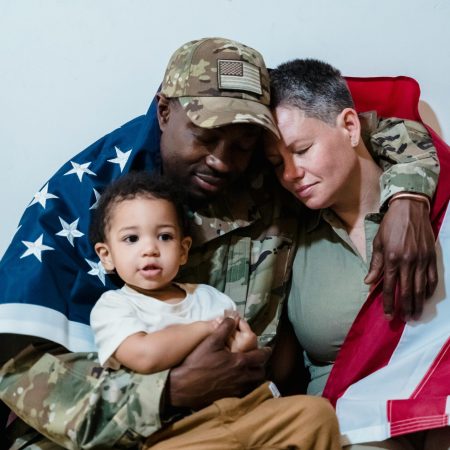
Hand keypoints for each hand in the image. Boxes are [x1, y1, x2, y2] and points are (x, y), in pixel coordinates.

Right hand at [167, 318, 270, 409]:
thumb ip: (224, 328)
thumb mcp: (211, 341)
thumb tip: (233, 318)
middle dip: (262, 365)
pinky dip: (245, 384)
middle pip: (260, 373)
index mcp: (240, 362)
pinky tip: (237, 378)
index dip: (266, 351)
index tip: (268, 348)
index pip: (261, 356)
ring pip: (253, 383)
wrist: (184, 387)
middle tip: (258, 358)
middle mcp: (242, 377)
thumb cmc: (198, 362)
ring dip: (254, 375)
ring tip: (249, 368)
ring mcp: (236, 389)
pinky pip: (244, 390)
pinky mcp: (229, 396)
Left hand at [365, 198, 437, 319]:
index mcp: (391, 259)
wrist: (410, 209)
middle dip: (405, 308)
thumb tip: (369, 283)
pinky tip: (425, 298)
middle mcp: (407, 261)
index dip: (388, 303)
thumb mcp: (378, 243)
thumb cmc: (390, 226)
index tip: (388, 316)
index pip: (389, 286)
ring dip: (418, 303)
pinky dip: (429, 290)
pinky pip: (432, 278)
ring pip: (420, 288)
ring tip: (415, 315)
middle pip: (406, 291)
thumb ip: (375, 265)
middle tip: (404, 320)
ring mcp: (421, 260)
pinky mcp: (431, 257)